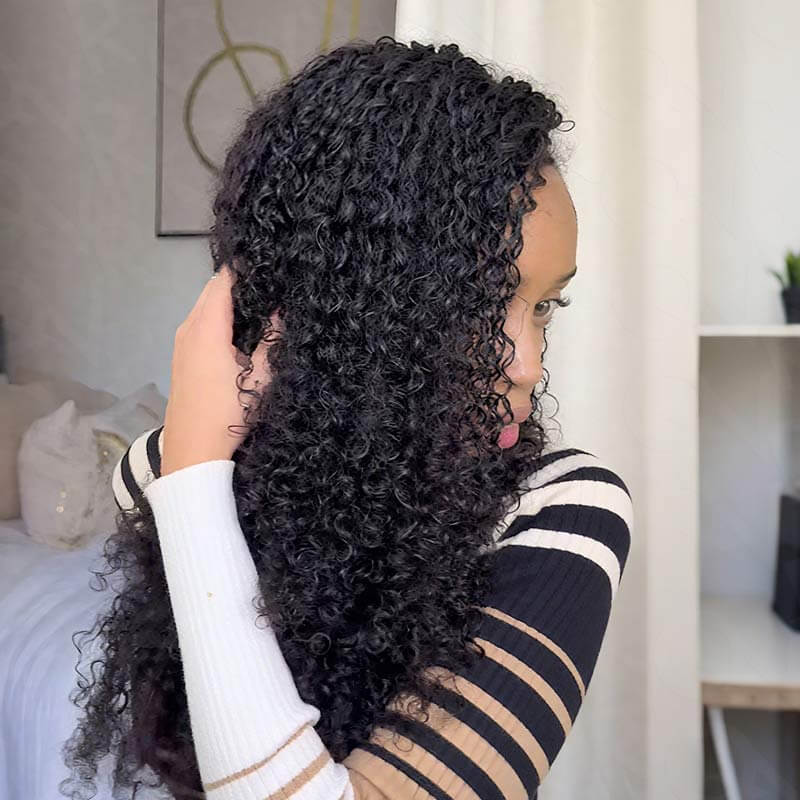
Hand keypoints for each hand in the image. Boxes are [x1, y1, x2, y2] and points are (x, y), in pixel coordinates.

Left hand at [160, 264, 280, 475]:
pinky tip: (239, 330)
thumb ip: (271, 340)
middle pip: (212, 291)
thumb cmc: (228, 413)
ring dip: (227, 302)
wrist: (193, 450)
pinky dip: (217, 317)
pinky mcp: (180, 356)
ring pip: (204, 307)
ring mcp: (181, 343)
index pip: (223, 282)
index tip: (268, 265)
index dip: (244, 270)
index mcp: (207, 329)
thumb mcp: (260, 377)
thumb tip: (280, 311)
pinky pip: (199, 323)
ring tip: (259, 304)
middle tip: (269, 284)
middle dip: (238, 283)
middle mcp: (188, 329)